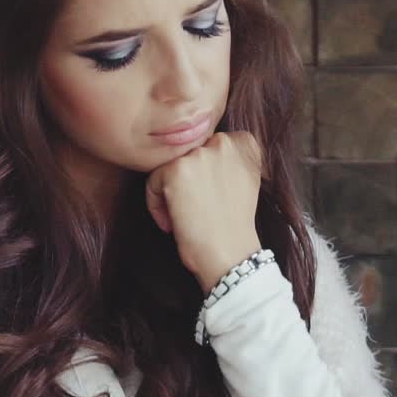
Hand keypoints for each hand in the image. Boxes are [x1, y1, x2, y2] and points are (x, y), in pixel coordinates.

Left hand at [145, 130, 266, 294]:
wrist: (229, 254)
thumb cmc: (233, 224)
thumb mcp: (243, 180)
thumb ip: (228, 159)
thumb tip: (199, 151)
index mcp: (244, 143)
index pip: (209, 145)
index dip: (204, 173)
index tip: (209, 195)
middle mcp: (223, 142)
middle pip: (187, 155)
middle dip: (185, 181)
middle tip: (196, 208)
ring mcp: (199, 154)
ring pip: (168, 166)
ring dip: (169, 192)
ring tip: (183, 216)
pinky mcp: (176, 169)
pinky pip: (152, 181)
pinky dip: (156, 204)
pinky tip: (172, 223)